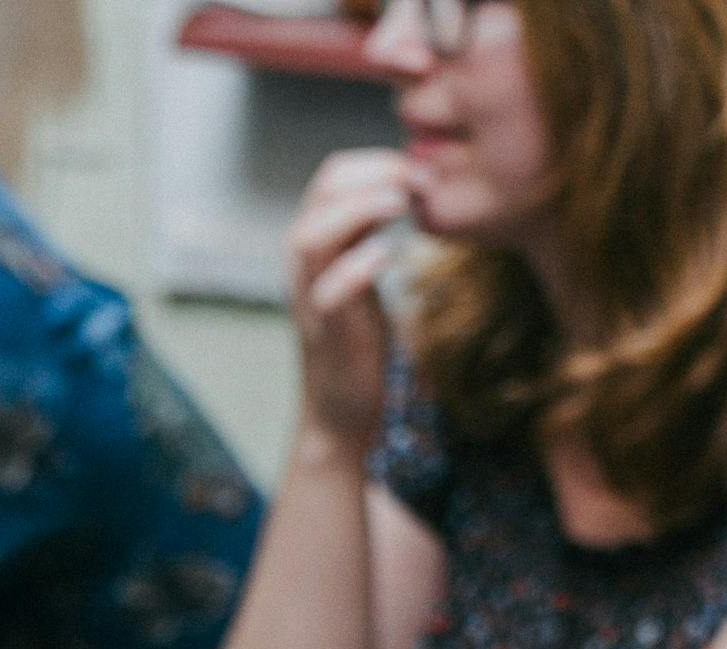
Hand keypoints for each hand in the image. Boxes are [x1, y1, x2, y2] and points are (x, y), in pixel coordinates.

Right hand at [284, 151, 418, 459]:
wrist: (340, 410)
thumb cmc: (356, 340)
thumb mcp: (362, 272)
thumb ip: (367, 231)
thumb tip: (398, 184)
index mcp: (315, 242)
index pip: (333, 176)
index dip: (377, 161)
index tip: (423, 169)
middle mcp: (303, 263)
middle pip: (321, 193)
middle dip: (373, 173)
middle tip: (420, 179)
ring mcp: (310, 297)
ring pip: (311, 235)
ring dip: (358, 209)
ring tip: (400, 202)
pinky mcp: (325, 333)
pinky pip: (329, 293)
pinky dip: (356, 267)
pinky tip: (388, 255)